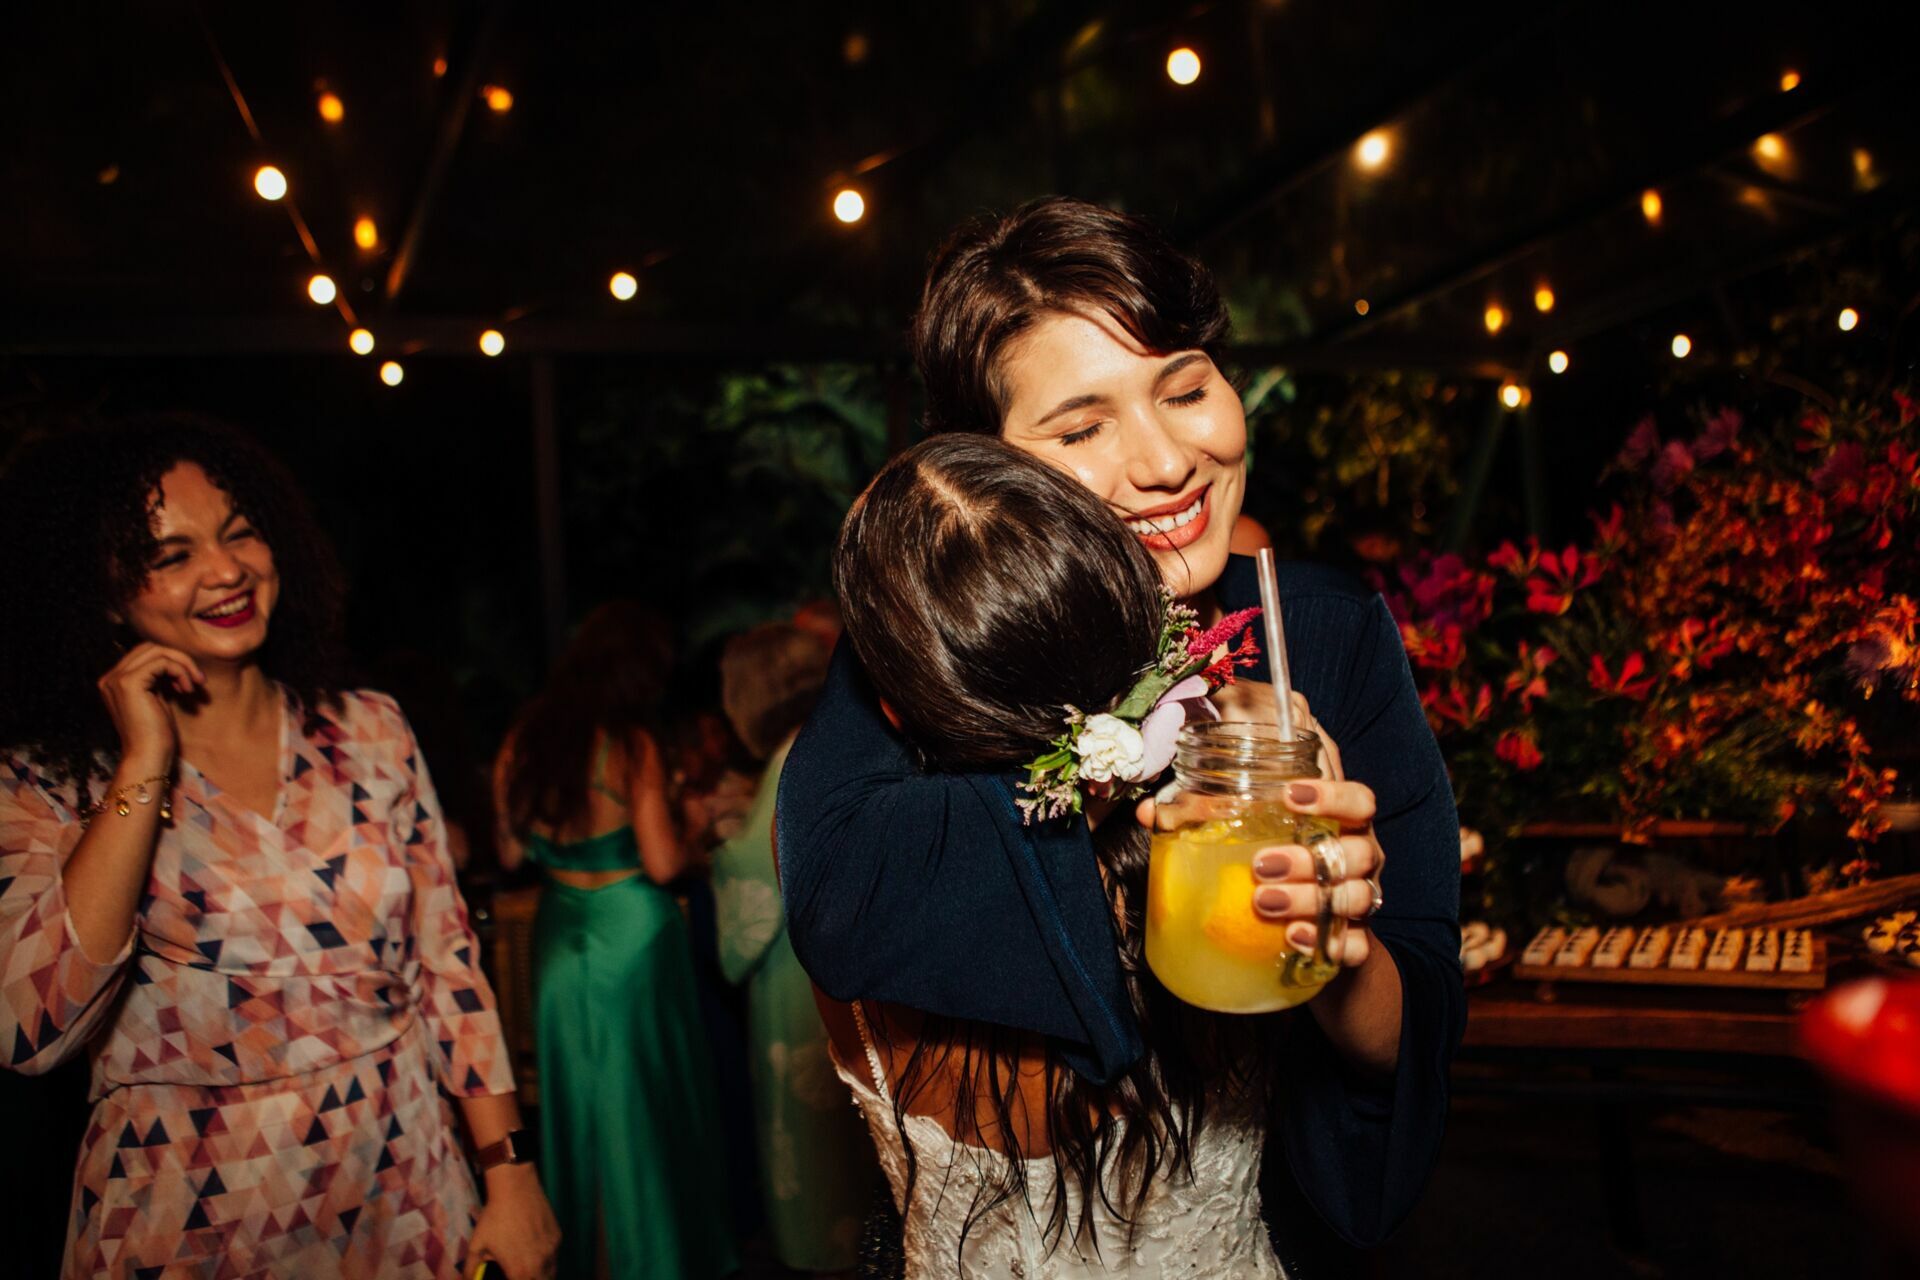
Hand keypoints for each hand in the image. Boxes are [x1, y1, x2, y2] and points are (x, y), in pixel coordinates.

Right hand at [97, 643, 202, 773]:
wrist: (148, 757)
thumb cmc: (156, 734)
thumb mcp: (157, 699)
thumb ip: (158, 679)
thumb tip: (174, 658)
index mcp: (114, 681)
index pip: (145, 653)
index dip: (171, 662)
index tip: (188, 682)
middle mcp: (110, 677)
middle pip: (150, 647)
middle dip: (179, 659)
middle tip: (197, 681)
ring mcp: (116, 679)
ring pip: (158, 650)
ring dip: (183, 665)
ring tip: (193, 686)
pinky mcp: (129, 683)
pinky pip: (162, 661)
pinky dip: (181, 671)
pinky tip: (187, 690)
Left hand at [468, 1164, 559, 1279]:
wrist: (516, 1188)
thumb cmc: (494, 1218)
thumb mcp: (476, 1246)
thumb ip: (471, 1271)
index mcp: (520, 1272)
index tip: (510, 1278)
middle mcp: (540, 1265)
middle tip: (519, 1276)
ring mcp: (552, 1251)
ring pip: (551, 1273)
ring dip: (541, 1276)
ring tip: (528, 1269)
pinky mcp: (558, 1237)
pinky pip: (554, 1256)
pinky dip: (546, 1260)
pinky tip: (534, 1250)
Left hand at [1139, 692, 1375, 967]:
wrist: (1315, 937)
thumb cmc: (1282, 867)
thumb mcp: (1253, 838)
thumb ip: (1205, 820)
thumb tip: (1149, 813)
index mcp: (1343, 825)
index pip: (1359, 800)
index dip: (1332, 796)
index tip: (1289, 795)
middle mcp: (1361, 859)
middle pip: (1357, 852)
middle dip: (1308, 859)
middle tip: (1260, 866)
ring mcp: (1362, 901)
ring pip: (1355, 897)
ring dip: (1308, 899)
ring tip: (1263, 902)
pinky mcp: (1356, 943)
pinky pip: (1356, 946)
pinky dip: (1328, 943)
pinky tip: (1295, 940)